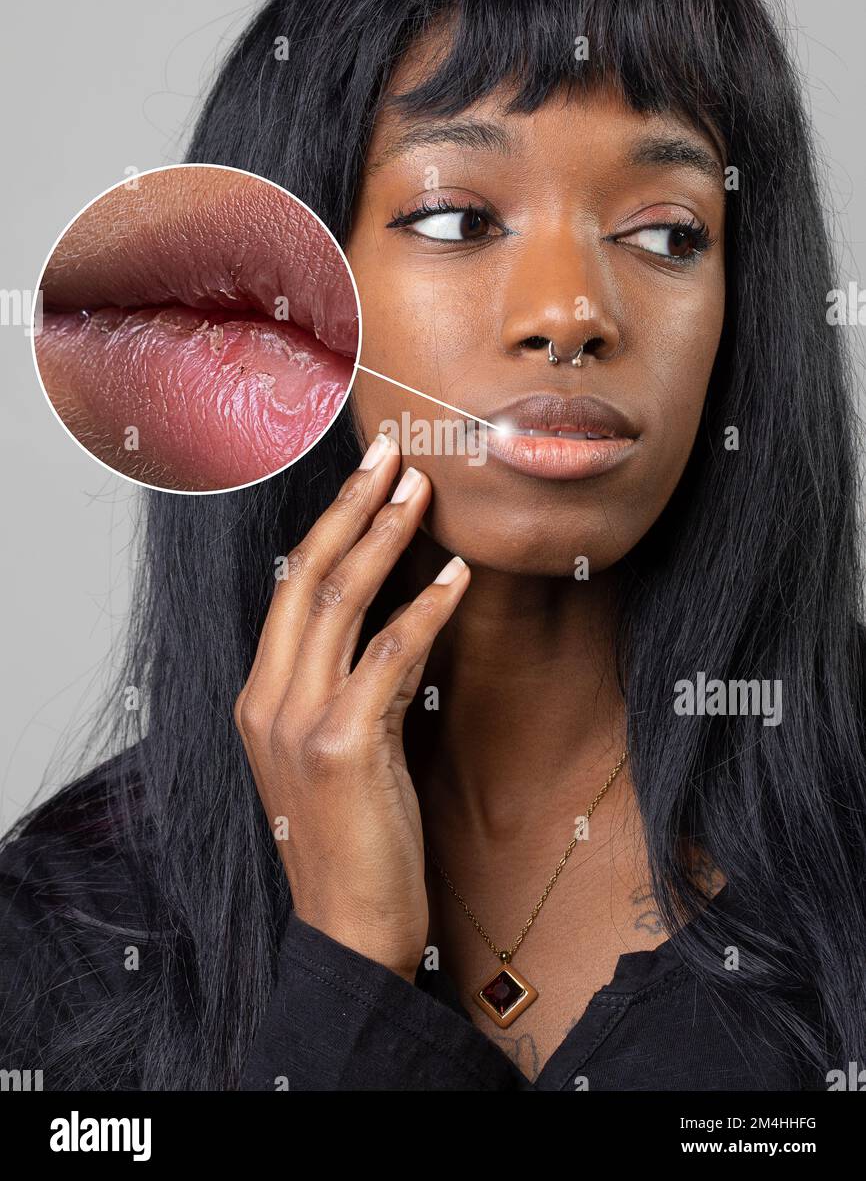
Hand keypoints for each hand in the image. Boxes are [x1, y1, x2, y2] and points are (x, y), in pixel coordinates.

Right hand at [234, 434, 469, 981]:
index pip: (292, 588)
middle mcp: (268, 699)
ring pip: (341, 601)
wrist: (349, 931)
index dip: (331, 524)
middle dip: (352, 506)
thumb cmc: (354, 840)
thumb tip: (405, 620)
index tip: (367, 476)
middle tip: (392, 451)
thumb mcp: (346, 749)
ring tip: (422, 488)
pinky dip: (424, 609)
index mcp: (260, 696)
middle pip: (308, 576)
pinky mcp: (343, 746)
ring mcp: (298, 720)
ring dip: (386, 536)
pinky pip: (387, 656)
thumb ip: (363, 682)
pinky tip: (456, 575)